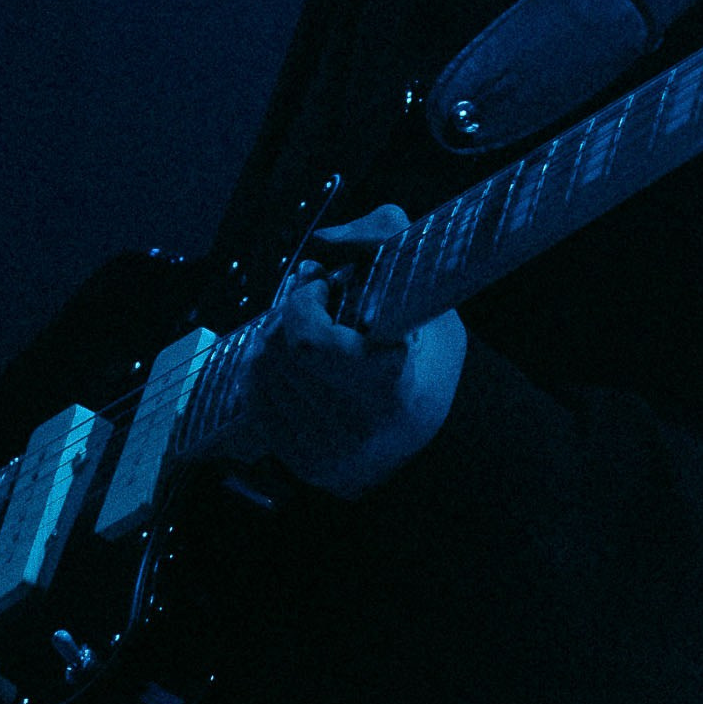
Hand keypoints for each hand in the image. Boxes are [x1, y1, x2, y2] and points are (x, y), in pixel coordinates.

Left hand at [221, 207, 466, 497]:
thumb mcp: (424, 289)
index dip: (303, 303)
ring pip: (263, 376)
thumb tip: (323, 238)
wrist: (444, 434)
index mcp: (390, 388)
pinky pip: (258, 405)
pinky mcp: (307, 467)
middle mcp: (356, 430)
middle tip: (312, 303)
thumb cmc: (431, 353)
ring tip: (307, 331)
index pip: (309, 343)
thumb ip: (383, 236)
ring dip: (275, 340)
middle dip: (287, 315)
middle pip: (279, 354)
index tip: (323, 284)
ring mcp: (328, 455)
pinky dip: (267, 373)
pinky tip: (294, 363)